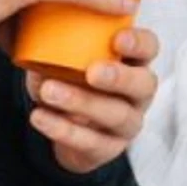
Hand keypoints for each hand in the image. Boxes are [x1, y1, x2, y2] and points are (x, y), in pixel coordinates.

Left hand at [25, 23, 161, 172]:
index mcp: (134, 62)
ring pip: (117, 115)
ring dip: (83, 103)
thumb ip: (60, 47)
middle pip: (144, 84)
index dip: (139, 43)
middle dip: (119, 77)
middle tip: (92, 72)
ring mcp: (128, 123)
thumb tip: (36, 36)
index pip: (150, 47)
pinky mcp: (110, 149)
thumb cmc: (72, 80)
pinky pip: (92, 142)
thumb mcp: (68, 59)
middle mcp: (139, 93)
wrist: (67, 128)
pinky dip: (63, 130)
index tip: (117, 38)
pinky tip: (39, 117)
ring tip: (49, 92)